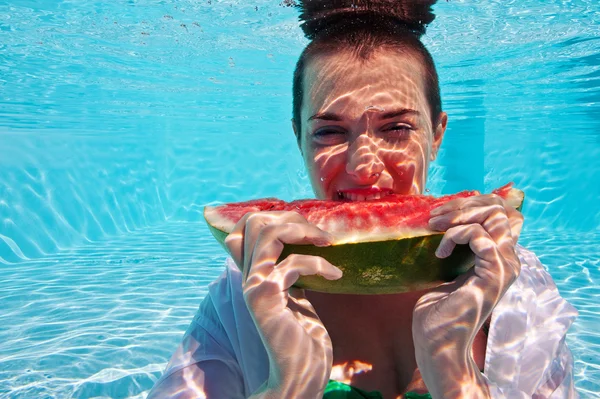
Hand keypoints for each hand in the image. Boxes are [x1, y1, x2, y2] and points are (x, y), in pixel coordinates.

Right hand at [224, 211, 341, 397]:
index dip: (270, 216)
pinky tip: (336, 274)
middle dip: (291, 217)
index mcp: (251, 274)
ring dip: (303, 230)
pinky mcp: (266, 297)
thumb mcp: (294, 293)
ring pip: (266, 232)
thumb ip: (287, 270)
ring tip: (326, 242)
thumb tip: (300, 243)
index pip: (240, 228)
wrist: (300, 372)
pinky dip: (320, 263)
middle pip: (252, 221)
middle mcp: (247, 276)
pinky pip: (293, 263)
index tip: (301, 225)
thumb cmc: (302, 336)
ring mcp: (253, 286)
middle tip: (318, 233)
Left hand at [412, 194, 523, 397]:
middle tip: (435, 217)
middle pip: (500, 209)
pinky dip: (455, 236)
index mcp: (500, 257)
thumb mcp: (450, 269)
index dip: (475, 203)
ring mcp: (504, 268)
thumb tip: (447, 220)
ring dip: (459, 216)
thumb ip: (459, 248)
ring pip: (494, 217)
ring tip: (435, 228)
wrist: (437, 341)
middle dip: (464, 204)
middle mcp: (508, 260)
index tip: (443, 212)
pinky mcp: (493, 276)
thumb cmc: (438, 309)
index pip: (502, 213)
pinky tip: (440, 252)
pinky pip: (479, 237)